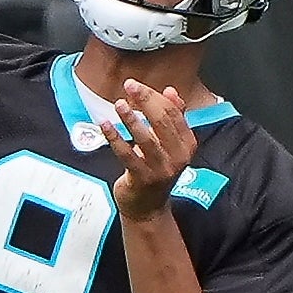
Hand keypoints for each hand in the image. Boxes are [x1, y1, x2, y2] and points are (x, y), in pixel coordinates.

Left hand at [103, 80, 197, 220]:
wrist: (148, 207)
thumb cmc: (157, 169)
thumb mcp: (170, 143)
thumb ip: (173, 117)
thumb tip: (171, 90)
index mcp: (188, 144)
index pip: (173, 112)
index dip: (154, 96)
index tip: (136, 85)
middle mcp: (178, 156)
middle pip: (162, 121)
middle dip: (145, 100)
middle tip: (129, 86)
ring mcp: (161, 169)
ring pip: (145, 137)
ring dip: (130, 118)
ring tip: (118, 104)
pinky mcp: (142, 179)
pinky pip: (127, 155)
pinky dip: (115, 138)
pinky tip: (105, 125)